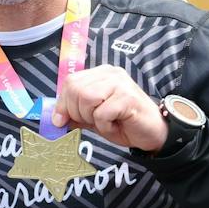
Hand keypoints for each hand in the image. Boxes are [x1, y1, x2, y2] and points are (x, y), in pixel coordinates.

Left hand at [51, 65, 168, 152]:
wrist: (153, 133)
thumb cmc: (123, 123)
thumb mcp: (94, 118)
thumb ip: (75, 114)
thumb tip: (55, 118)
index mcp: (101, 74)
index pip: (70, 82)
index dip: (62, 103)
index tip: (61, 121)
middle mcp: (110, 74)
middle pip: (76, 89)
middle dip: (77, 112)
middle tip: (92, 122)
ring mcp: (120, 84)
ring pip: (87, 99)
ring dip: (91, 118)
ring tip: (105, 122)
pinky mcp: (128, 98)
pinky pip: (102, 113)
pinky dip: (105, 126)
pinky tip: (116, 125)